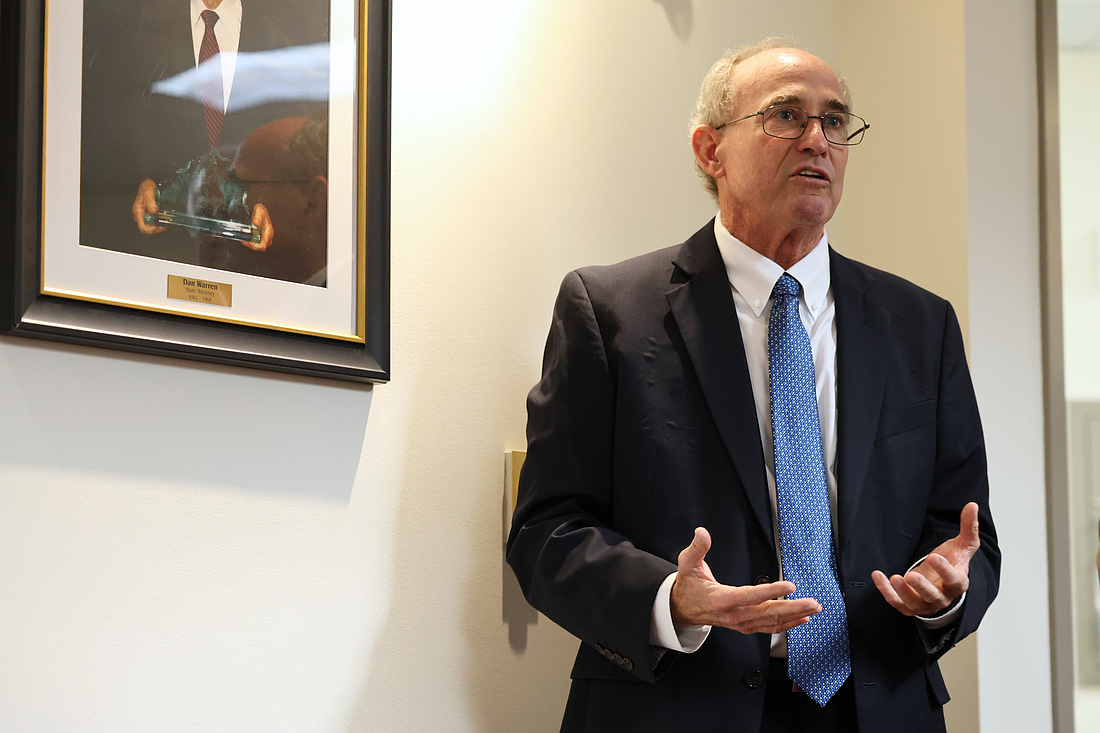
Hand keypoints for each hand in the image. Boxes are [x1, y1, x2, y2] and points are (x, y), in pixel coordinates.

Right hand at [132, 179, 165, 233]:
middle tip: (165, 225)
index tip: (159, 226)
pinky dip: (160, 221)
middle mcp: (140, 215)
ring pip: (151, 225)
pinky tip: (164, 217)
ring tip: (166, 221)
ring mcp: (145, 214)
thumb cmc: (146, 188)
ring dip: (159, 225)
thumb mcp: (148, 194)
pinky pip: (154, 221)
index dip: (151, 230)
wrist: (149, 184)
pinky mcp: (149, 213)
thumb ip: (151, 203)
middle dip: (157, 228)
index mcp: (138, 211)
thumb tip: (153, 212)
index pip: (143, 227)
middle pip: (148, 228)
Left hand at [241, 203, 273, 251]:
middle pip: (259, 247)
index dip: (254, 245)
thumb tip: (256, 223)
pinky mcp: (260, 239)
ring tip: (243, 238)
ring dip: (248, 243)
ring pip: (256, 247)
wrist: (260, 212)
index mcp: (269, 232)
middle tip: (243, 239)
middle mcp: (267, 237)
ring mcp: (264, 238)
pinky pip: (254, 244)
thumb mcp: (260, 211)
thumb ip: (258, 217)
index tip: (247, 241)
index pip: (263, 245)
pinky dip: (248, 242)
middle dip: (250, 244)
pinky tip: (244, 237)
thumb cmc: (261, 212)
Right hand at [670, 527, 820, 633]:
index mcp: (722, 600)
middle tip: (813, 603)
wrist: (682, 610)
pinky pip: (769, 627)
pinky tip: (801, 620)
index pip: (751, 596)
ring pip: (772, 622)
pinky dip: (787, 625)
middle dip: (794, 608)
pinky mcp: (745, 626)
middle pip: (768, 613)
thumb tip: (702, 532)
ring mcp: (741, 623)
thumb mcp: (688, 564)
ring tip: (813, 609)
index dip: (772, 591)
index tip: (790, 586)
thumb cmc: (688, 586)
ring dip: (795, 616)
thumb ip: (697, 548)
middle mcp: (734, 615)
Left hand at [872, 502, 980, 616]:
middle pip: (933, 596)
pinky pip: (896, 603)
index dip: (944, 571)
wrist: (942, 580)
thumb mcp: (963, 545)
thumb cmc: (953, 562)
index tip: (934, 556)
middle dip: (922, 586)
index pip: (954, 581)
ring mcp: (925, 603)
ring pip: (914, 604)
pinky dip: (886, 592)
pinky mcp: (909, 605)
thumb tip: (972, 505)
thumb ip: (969, 527)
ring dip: (903, 593)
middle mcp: (942, 596)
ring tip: (894, 578)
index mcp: (958, 583)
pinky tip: (878, 575)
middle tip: (911, 575)